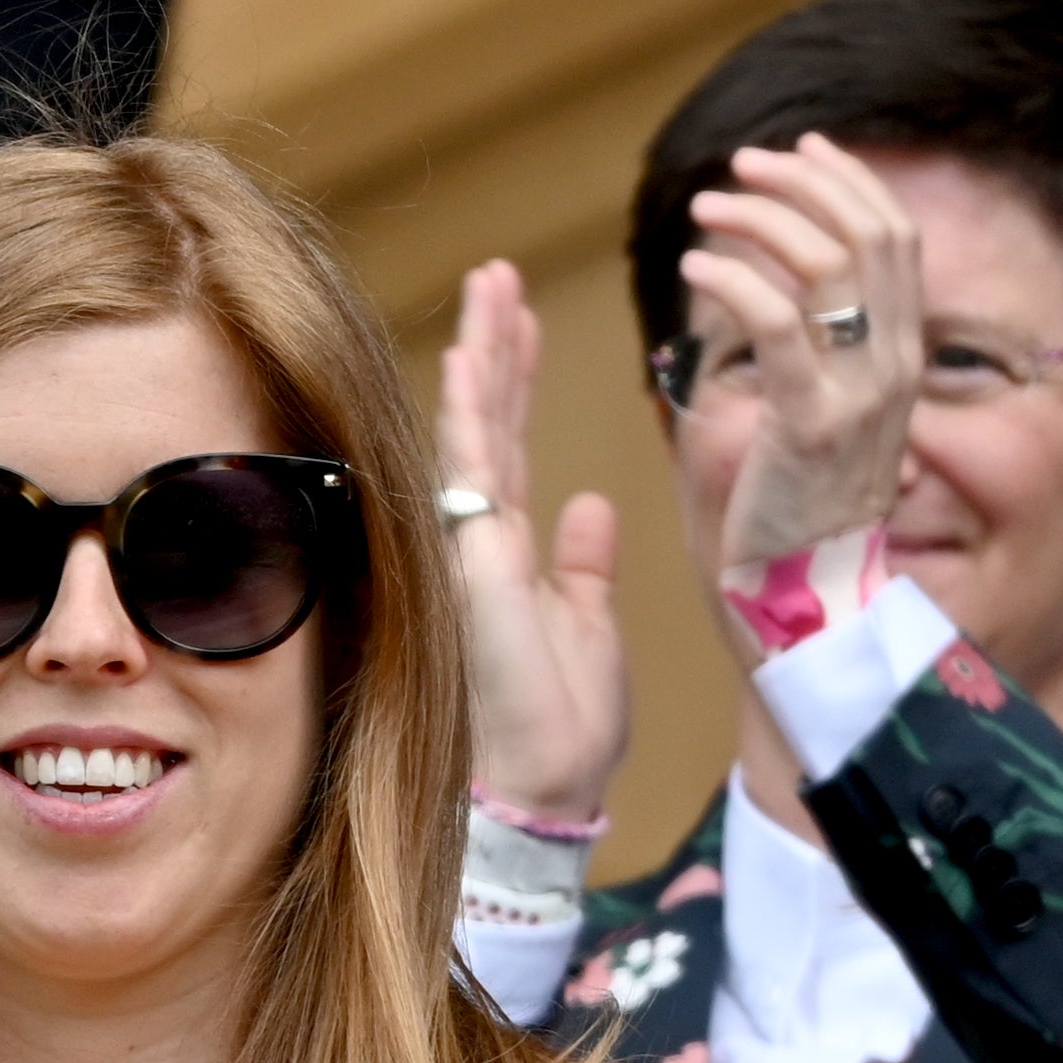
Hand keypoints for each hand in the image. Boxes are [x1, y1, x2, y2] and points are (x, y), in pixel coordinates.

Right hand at [436, 261, 628, 822]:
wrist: (545, 789)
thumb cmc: (564, 731)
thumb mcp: (594, 627)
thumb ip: (587, 563)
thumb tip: (595, 502)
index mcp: (512, 557)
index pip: (510, 448)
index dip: (516, 381)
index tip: (523, 321)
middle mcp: (483, 544)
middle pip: (487, 425)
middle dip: (495, 346)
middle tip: (499, 274)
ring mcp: (470, 552)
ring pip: (475, 433)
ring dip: (482, 355)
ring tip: (492, 282)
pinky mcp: (472, 567)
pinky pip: (468, 476)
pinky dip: (467, 415)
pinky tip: (469, 357)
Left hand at [689, 134, 923, 582]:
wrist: (814, 607)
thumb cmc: (798, 518)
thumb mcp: (824, 420)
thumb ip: (815, 357)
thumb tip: (777, 300)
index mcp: (904, 358)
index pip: (894, 238)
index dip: (849, 182)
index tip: (798, 150)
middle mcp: (896, 366)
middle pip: (868, 234)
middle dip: (803, 184)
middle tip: (740, 167)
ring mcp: (861, 395)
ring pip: (826, 266)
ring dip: (760, 222)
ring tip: (704, 212)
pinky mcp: (810, 426)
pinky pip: (778, 328)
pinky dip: (734, 283)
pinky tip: (695, 271)